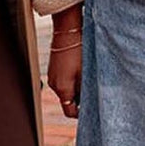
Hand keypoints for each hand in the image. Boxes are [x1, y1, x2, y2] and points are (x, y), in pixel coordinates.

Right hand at [47, 3, 83, 118]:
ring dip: (76, 89)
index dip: (81, 114)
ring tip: (87, 80)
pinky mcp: (53, 70)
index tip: (91, 109)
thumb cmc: (79, 51)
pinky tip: (79, 71)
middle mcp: (54, 85)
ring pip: (66, 91)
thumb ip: (87, 90)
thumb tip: (90, 101)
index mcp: (63, 88)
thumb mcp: (86, 73)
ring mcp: (52, 77)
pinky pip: (62, 81)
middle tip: (93, 93)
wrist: (68, 32)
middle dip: (80, 100)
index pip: (70, 112)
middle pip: (68, 102)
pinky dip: (70, 81)